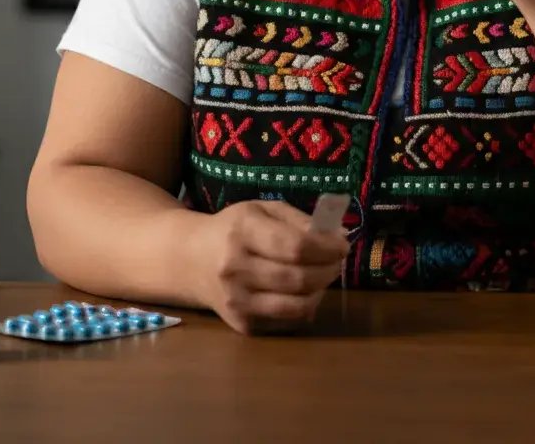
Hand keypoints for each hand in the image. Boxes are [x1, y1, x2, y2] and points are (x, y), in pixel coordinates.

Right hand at [199, 200, 348, 334]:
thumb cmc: (234, 229)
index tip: (343, 244)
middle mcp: (235, 269)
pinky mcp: (241, 324)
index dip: (326, 248)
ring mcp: (237, 301)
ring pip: (295, 306)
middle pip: (297, 278)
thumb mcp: (263, 210)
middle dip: (328, 270)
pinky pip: (287, 321)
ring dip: (321, 291)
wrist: (190, 259)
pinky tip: (305, 291)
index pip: (294, 246)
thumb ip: (299, 220)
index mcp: (242, 232)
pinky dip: (305, 307)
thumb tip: (338, 236)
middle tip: (338, 261)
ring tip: (324, 276)